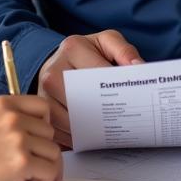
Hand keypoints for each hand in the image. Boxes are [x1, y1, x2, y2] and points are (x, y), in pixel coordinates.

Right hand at [0, 94, 62, 180]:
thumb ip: (9, 126)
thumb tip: (37, 148)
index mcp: (3, 103)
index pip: (43, 107)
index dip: (45, 128)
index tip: (40, 144)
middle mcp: (13, 116)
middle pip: (50, 134)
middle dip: (44, 156)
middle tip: (32, 174)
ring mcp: (19, 138)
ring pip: (53, 154)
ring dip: (44, 174)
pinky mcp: (21, 161)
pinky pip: (48, 172)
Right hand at [37, 31, 143, 147]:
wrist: (58, 59)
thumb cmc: (86, 53)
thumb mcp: (106, 42)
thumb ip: (124, 50)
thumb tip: (139, 67)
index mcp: (72, 48)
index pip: (98, 74)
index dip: (117, 89)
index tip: (133, 100)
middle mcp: (52, 70)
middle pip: (82, 102)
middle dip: (103, 115)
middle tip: (122, 123)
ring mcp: (42, 93)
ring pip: (68, 121)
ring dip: (89, 131)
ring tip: (108, 133)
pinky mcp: (41, 111)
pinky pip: (58, 131)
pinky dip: (75, 138)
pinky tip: (91, 137)